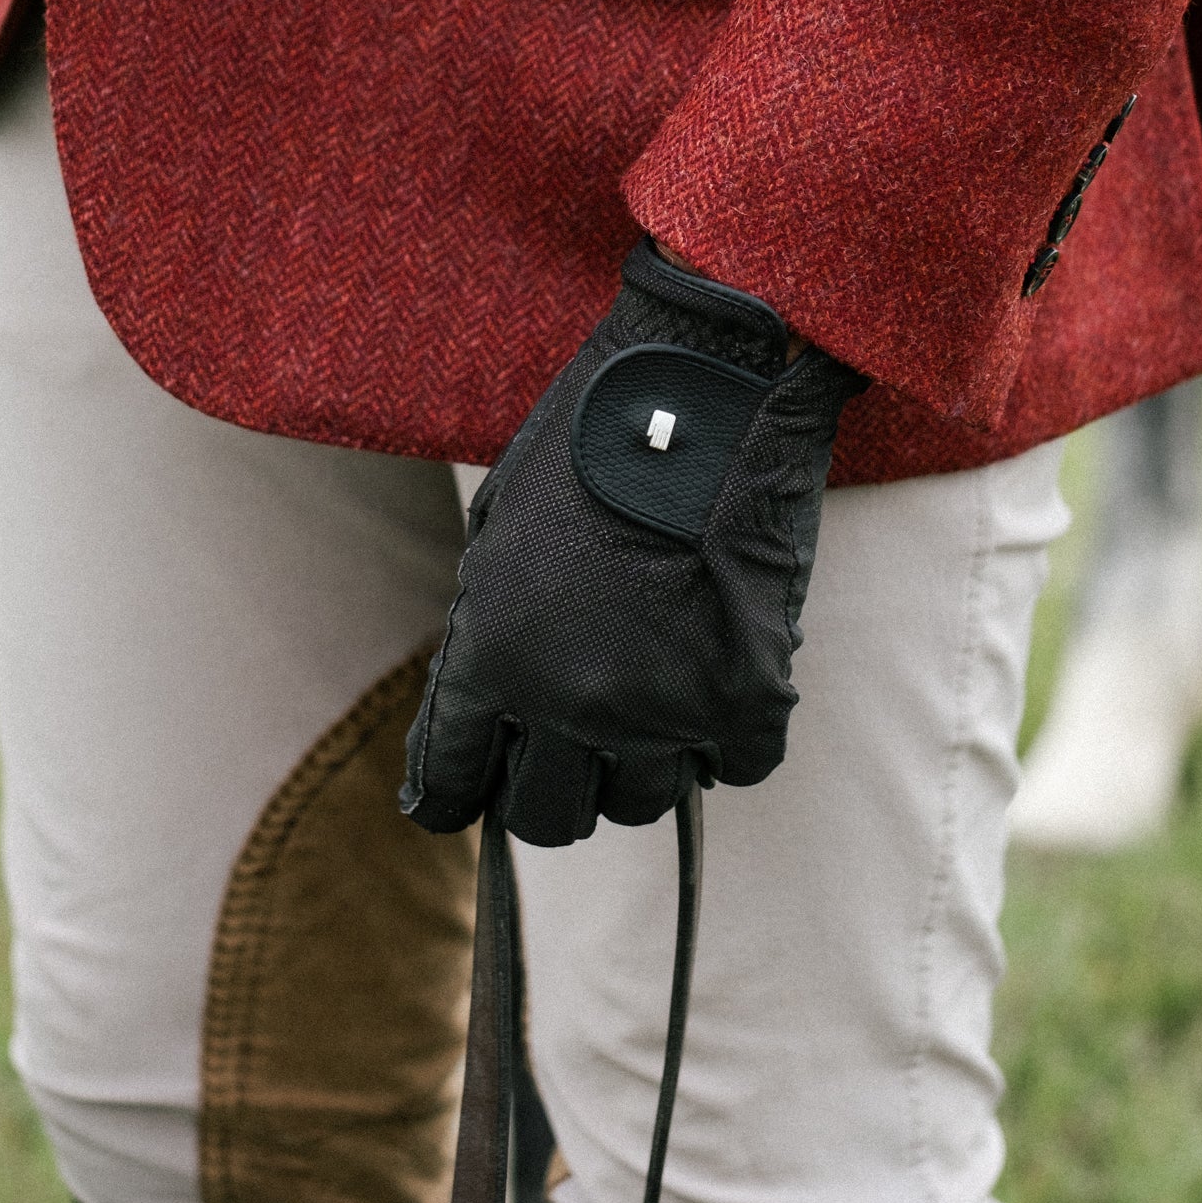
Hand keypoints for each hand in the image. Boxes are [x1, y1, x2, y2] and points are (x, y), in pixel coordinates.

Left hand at [402, 241, 861, 846]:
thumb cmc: (587, 441)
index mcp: (490, 659)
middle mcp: (569, 701)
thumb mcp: (496, 536)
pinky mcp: (748, 696)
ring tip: (649, 700)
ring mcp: (663, 707)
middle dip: (550, 791)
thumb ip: (483, 637)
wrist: (700, 386)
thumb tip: (484, 718)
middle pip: (549, 816)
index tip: (469, 796)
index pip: (453, 782)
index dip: (458, 794)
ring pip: (642, 802)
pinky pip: (735, 767)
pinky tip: (715, 683)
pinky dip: (725, 737)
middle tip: (567, 756)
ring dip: (639, 764)